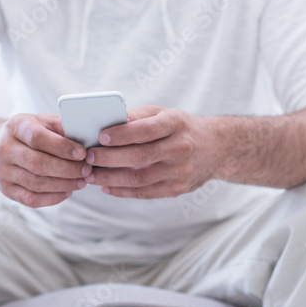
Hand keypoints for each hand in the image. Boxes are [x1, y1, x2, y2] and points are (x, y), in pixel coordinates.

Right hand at [0, 113, 91, 207]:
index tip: (83, 153)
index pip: (38, 138)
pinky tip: (67, 192)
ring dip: (63, 185)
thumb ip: (62, 127)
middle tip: (86, 171)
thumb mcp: (43, 121)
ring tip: (81, 182)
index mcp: (16, 127)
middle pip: (37, 163)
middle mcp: (5, 149)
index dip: (62, 147)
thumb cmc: (29, 132)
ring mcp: (2, 171)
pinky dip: (52, 198)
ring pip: (35, 183)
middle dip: (66, 169)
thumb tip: (87, 138)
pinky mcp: (5, 189)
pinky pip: (30, 198)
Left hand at [85, 106, 217, 198]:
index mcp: (176, 124)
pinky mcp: (177, 189)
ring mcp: (180, 172)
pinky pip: (145, 193)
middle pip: (139, 156)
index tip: (100, 136)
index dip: (121, 134)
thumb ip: (137, 118)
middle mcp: (180, 148)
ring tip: (91, 175)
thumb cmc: (181, 128)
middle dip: (109, 158)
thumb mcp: (164, 113)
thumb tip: (105, 123)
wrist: (216, 149)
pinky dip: (122, 191)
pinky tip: (106, 186)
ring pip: (139, 179)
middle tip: (88, 158)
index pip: (146, 130)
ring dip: (111, 178)